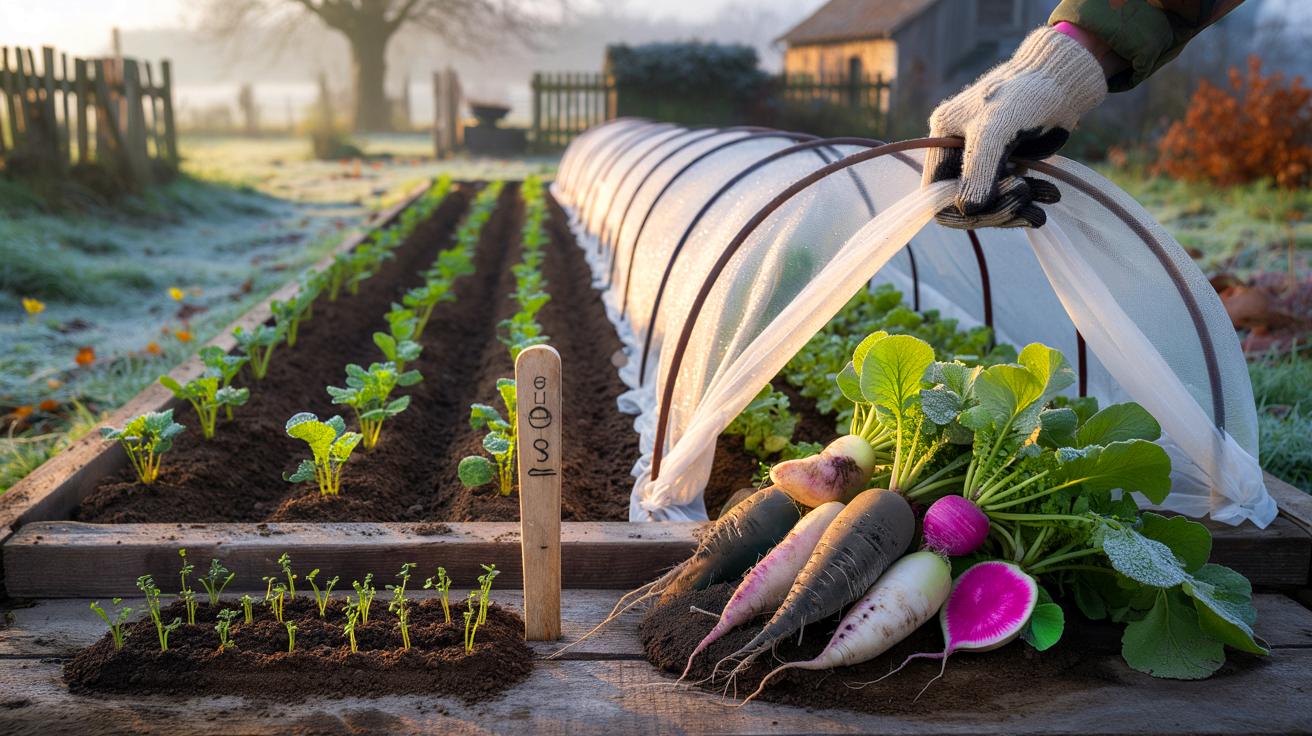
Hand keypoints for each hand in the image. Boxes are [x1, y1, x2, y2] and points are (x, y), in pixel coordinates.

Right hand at [923, 26, 1106, 228]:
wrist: (1063, 79)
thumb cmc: (1024, 95)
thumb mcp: (995, 131)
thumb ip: (978, 170)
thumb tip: (967, 211)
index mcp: (943, 137)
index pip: (934, 191)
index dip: (955, 208)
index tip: (984, 210)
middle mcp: (959, 151)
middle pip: (964, 202)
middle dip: (994, 207)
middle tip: (1025, 197)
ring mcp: (985, 160)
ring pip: (991, 204)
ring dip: (1018, 207)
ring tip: (1047, 197)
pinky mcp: (1009, 165)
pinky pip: (1012, 197)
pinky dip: (1031, 200)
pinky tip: (1050, 196)